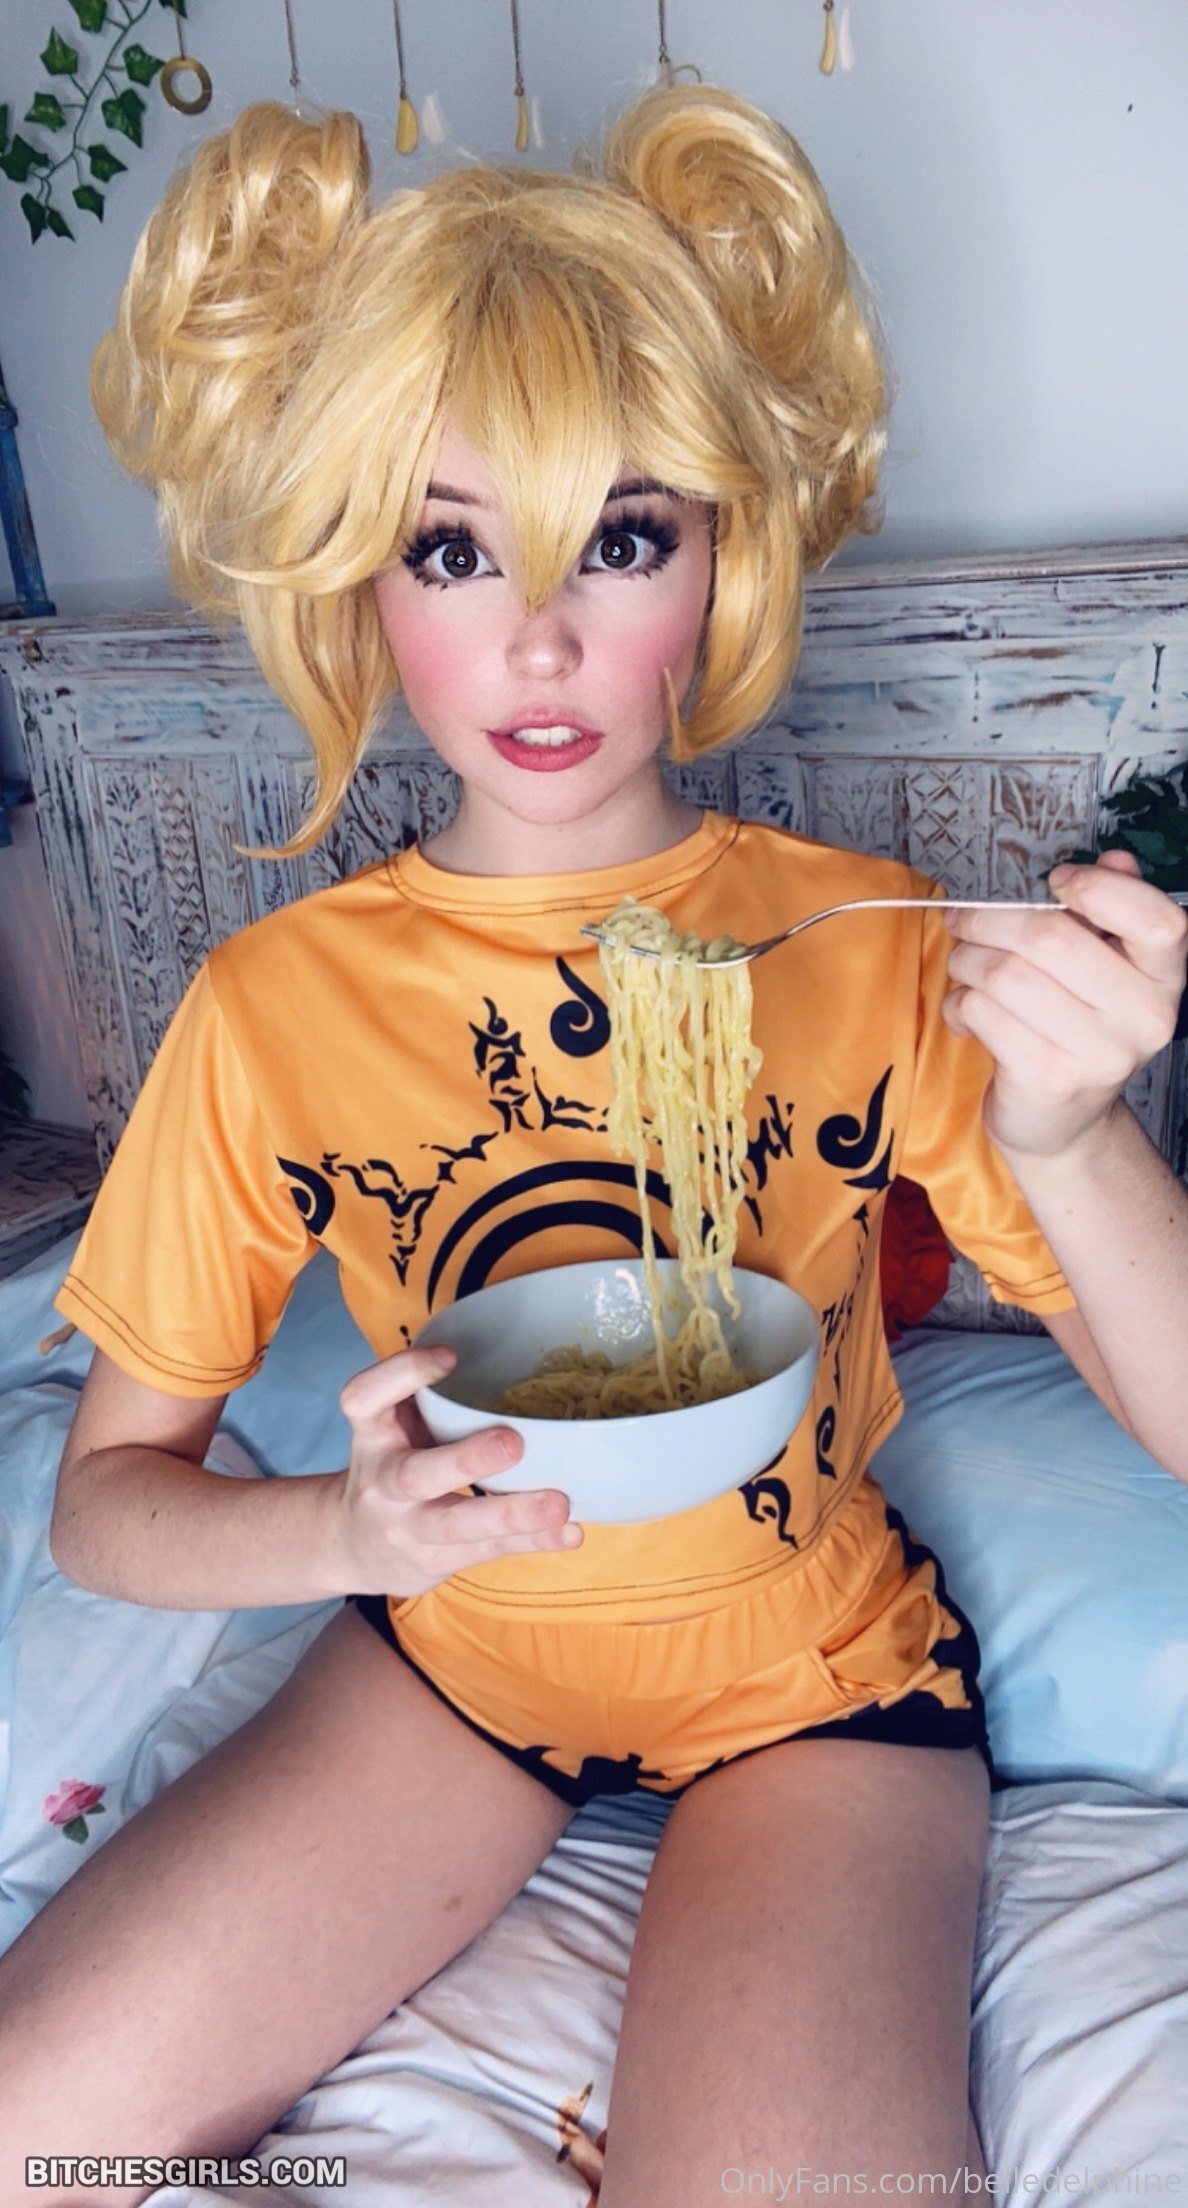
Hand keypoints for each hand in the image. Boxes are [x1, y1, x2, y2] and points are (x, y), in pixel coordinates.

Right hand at [332, 1343, 580, 1597]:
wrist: (354, 1546)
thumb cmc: (393, 1463)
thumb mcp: (392, 1426)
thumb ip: (430, 1398)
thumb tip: (515, 1355)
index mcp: (372, 1434)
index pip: (364, 1399)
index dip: (403, 1374)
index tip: (451, 1356)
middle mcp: (383, 1483)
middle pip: (415, 1475)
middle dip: (464, 1461)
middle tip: (512, 1443)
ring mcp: (409, 1527)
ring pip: (457, 1526)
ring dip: (511, 1514)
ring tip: (558, 1504)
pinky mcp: (437, 1560)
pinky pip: (488, 1550)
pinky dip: (533, 1542)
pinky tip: (569, 1533)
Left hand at [939, 849, 1187, 1160]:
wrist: (1061, 1123)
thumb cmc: (1076, 1030)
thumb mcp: (1103, 970)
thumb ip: (1110, 913)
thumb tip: (1115, 858)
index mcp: (1164, 980)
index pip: (1158, 920)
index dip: (1101, 889)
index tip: (1057, 882)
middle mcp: (1143, 1018)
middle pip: (1053, 937)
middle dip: (992, 920)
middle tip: (964, 921)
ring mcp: (1098, 1054)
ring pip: (1006, 973)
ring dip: (967, 961)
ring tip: (963, 967)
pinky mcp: (1046, 1080)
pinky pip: (983, 1012)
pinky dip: (960, 1003)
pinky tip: (965, 1010)